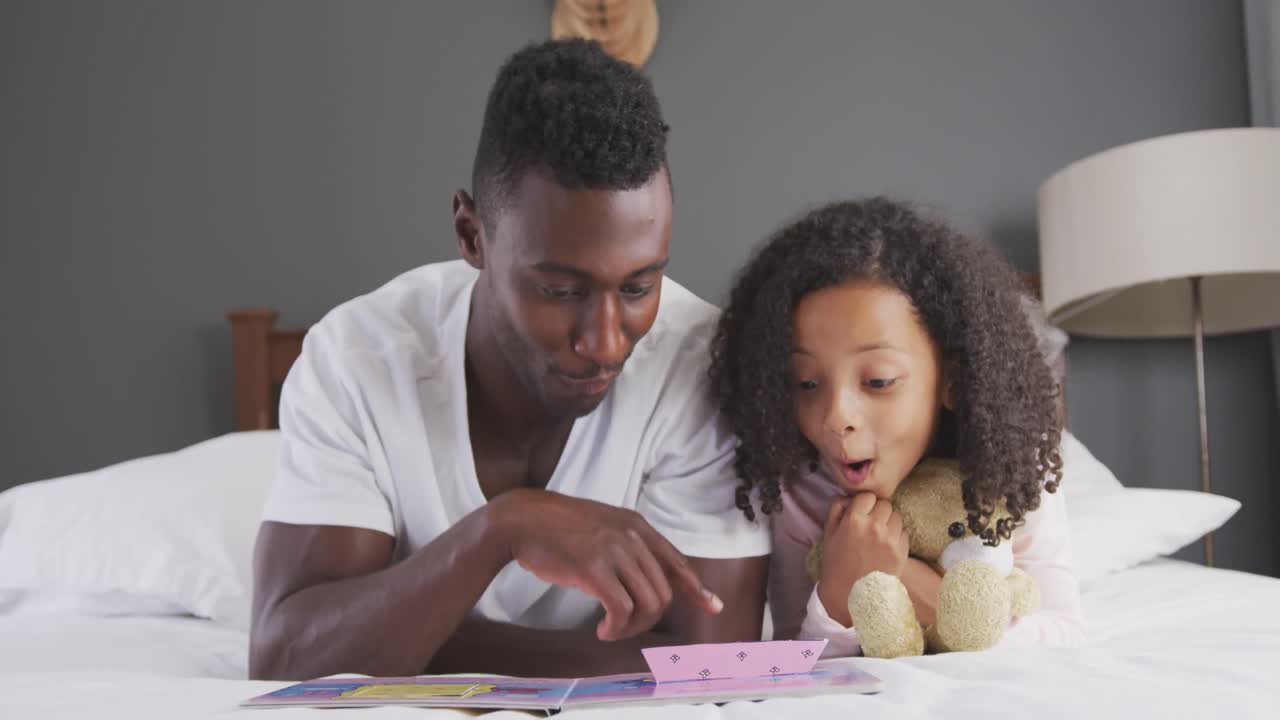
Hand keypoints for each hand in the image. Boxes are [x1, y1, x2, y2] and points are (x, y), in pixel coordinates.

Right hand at [487, 489, 722, 641]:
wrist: (522, 519)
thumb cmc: (558, 529)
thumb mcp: (603, 527)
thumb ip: (628, 545)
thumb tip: (647, 578)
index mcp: (637, 525)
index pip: (677, 561)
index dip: (697, 588)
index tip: (713, 606)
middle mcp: (632, 536)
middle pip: (664, 593)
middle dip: (648, 620)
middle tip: (623, 627)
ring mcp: (614, 550)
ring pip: (648, 604)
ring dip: (632, 627)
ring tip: (612, 629)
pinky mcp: (594, 568)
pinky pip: (622, 610)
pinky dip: (616, 628)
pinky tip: (603, 630)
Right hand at [815, 493, 909, 626]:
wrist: (850, 595)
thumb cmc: (837, 564)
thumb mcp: (828, 534)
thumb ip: (837, 510)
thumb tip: (849, 497)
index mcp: (854, 520)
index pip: (868, 496)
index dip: (864, 503)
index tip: (862, 511)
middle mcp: (874, 526)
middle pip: (885, 504)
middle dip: (878, 511)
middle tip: (871, 524)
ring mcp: (890, 539)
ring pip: (897, 517)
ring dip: (889, 522)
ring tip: (880, 536)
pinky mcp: (902, 551)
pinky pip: (904, 533)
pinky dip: (897, 536)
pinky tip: (886, 547)